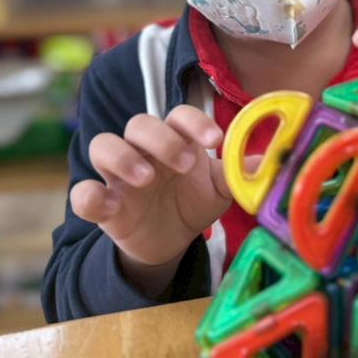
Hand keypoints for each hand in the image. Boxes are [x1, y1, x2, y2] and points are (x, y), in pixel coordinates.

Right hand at [70, 105, 231, 293]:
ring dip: (123, 156)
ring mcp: (118, 176)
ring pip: (103, 145)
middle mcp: (143, 150)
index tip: (215, 141)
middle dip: (162, 139)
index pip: (178, 115)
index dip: (194, 122)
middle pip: (139, 123)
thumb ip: (239, 173)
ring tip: (147, 178)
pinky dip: (89, 195)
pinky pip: (82, 193)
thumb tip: (275, 162)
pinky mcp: (102, 205)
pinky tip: (108, 202)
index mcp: (175, 139)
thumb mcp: (219, 188)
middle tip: (185, 164)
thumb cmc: (192, 201)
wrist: (170, 242)